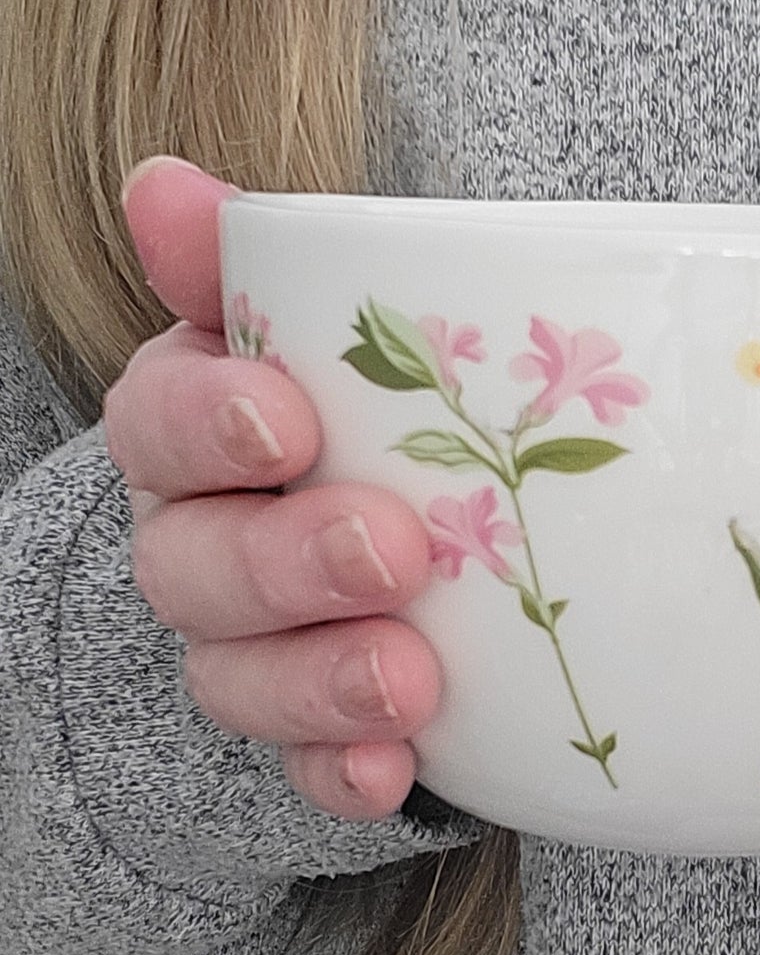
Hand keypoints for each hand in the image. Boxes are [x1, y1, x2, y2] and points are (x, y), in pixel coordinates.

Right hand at [104, 157, 440, 819]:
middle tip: (388, 550)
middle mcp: (202, 540)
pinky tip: (390, 771)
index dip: (204, 425)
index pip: (158, 425)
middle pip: (193, 566)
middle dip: (282, 562)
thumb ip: (255, 265)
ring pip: (237, 677)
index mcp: (200, 431)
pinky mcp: (315, 729)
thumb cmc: (365, 410)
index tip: (286, 419)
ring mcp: (251, 646)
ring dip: (317, 681)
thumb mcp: (327, 328)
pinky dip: (342, 773)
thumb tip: (164, 181)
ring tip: (406, 678)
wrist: (405, 532)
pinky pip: (305, 768)